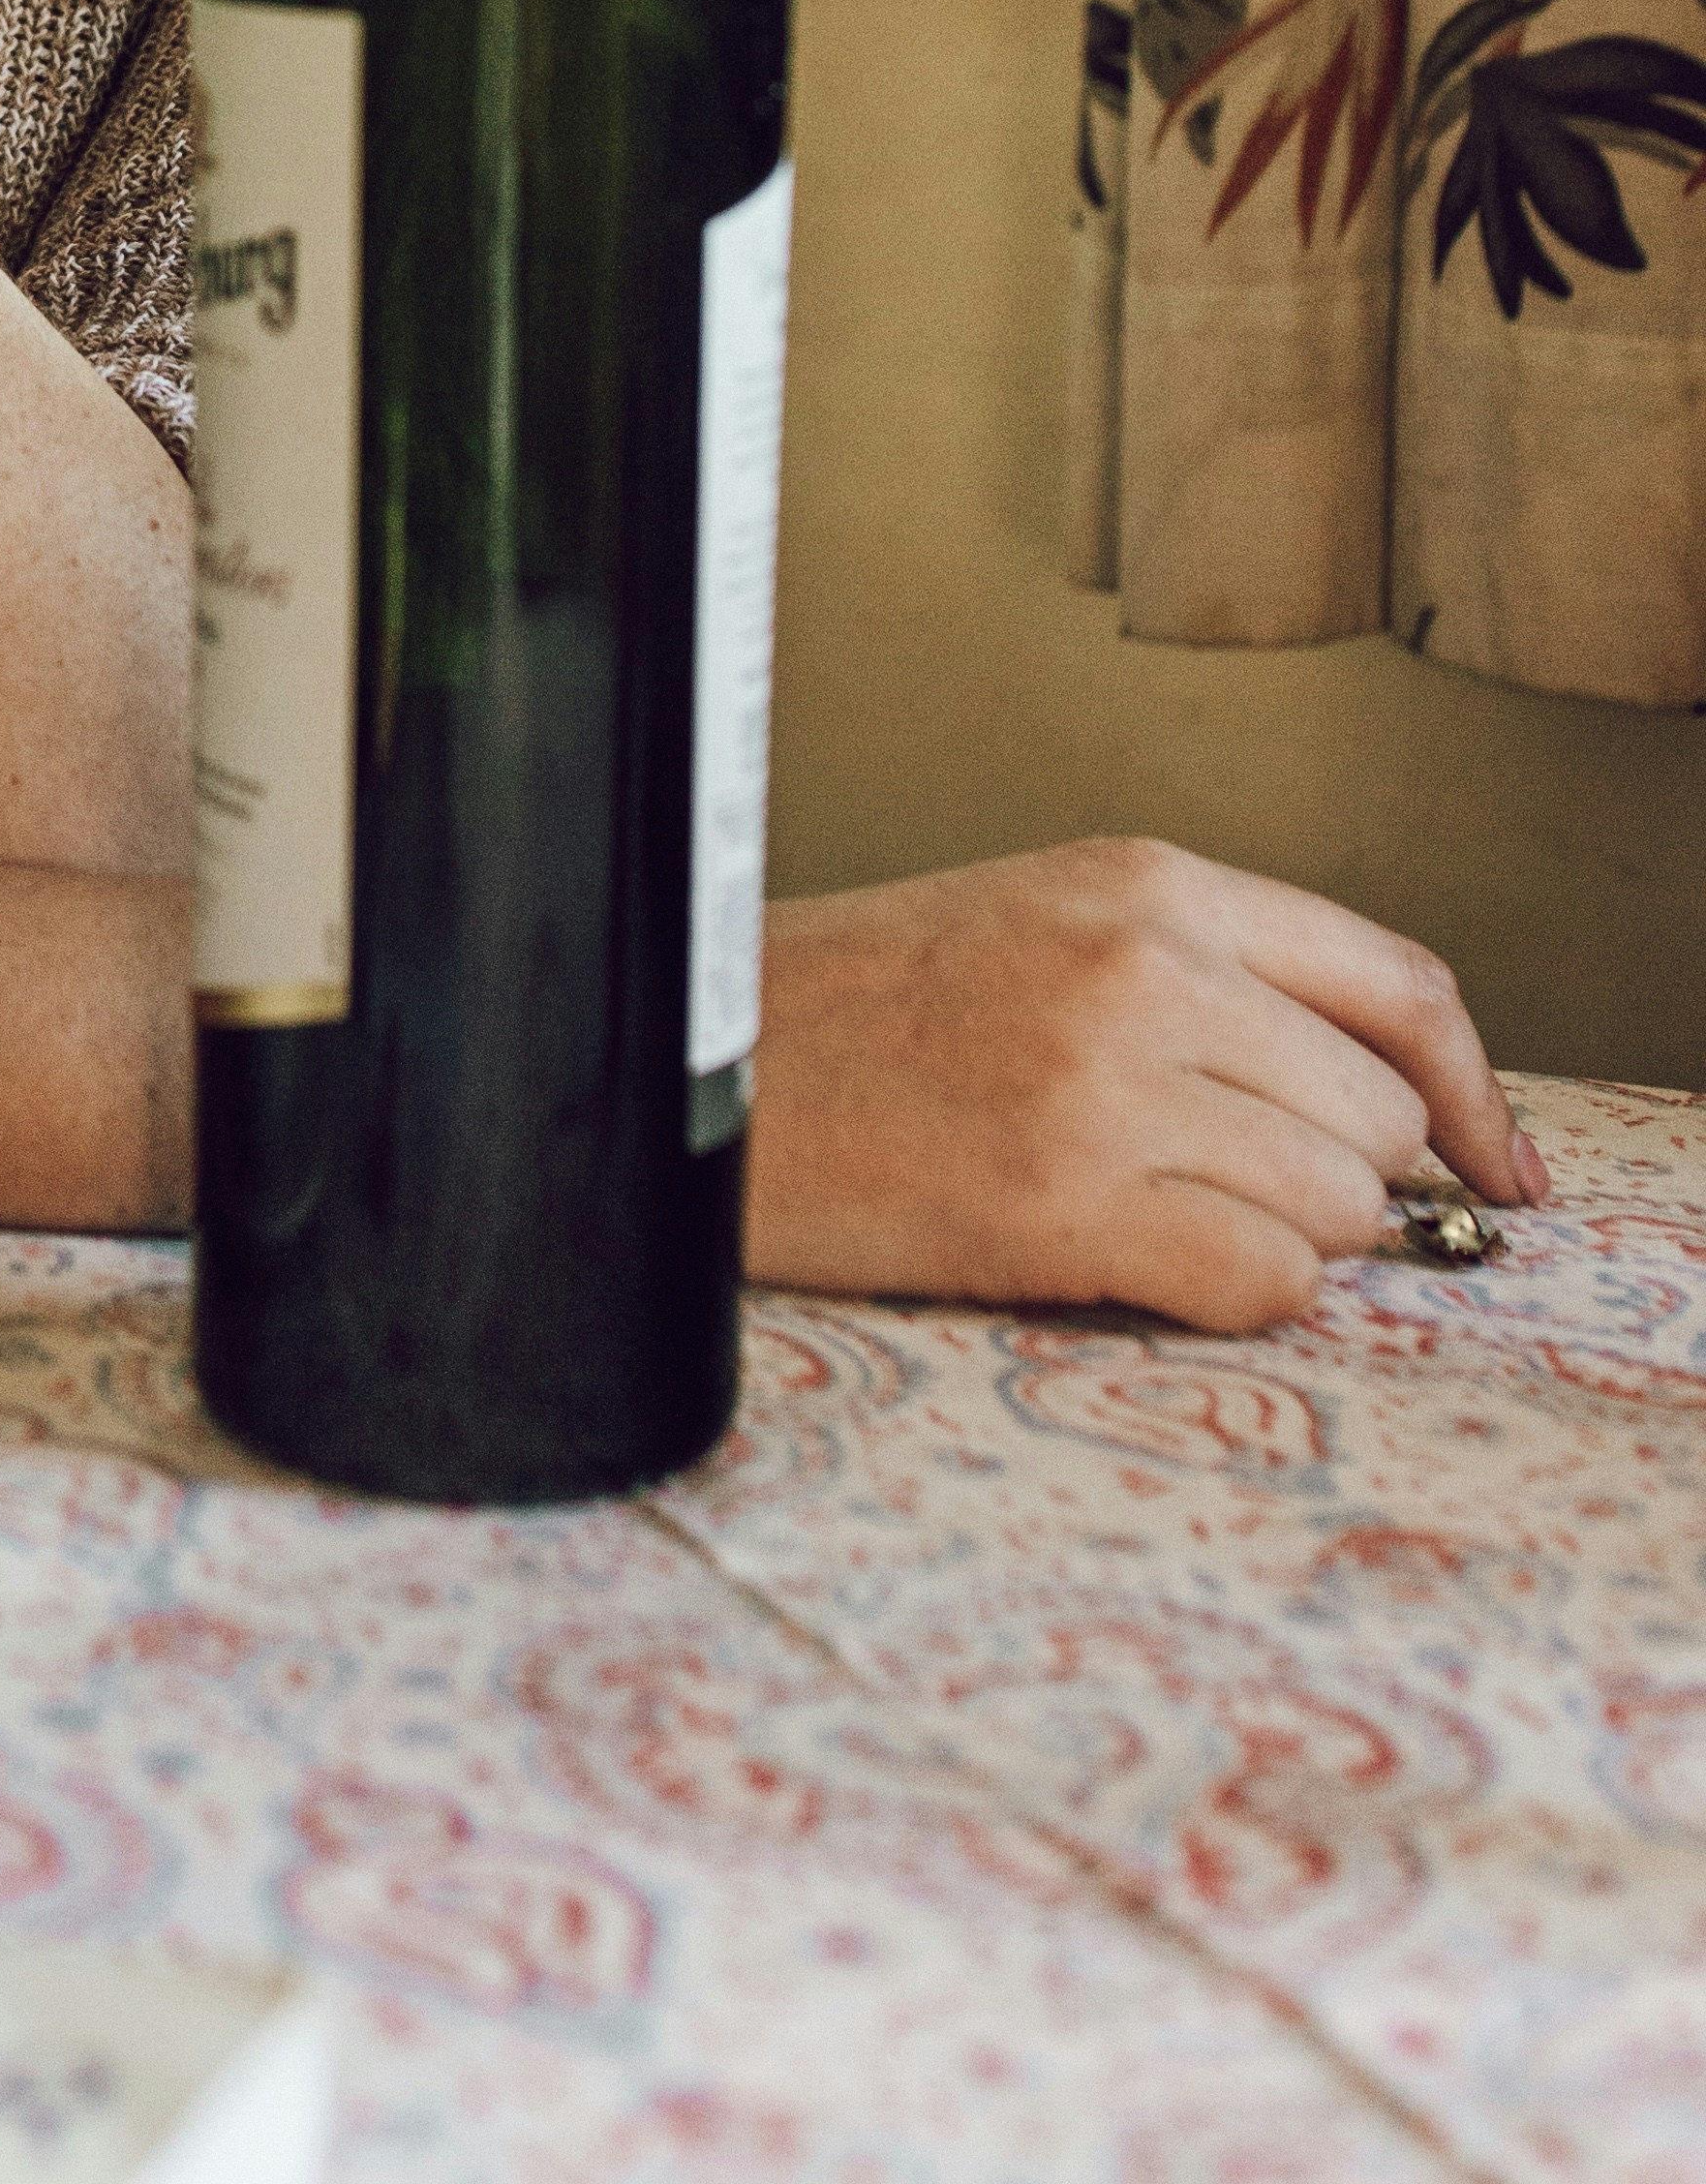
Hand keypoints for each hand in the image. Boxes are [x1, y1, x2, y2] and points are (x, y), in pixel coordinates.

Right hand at [745, 837, 1544, 1330]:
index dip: (1471, 1094)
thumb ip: (1205, 977)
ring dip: (1274, 1240)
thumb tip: (1382, 1103)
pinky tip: (1131, 1264)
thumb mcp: (1041, 922)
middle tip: (1227, 1190)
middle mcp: (1143, 970)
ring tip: (1149, 1216)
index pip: (1399, 982)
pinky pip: (1260, 1286)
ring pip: (1335, 1209)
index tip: (1492, 1167)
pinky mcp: (1060, 1206)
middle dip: (1332, 1175)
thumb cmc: (851, 1014)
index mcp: (1144, 884)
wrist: (690, 1067)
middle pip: (1378, 1115)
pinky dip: (1229, 1299)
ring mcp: (1105, 1088)